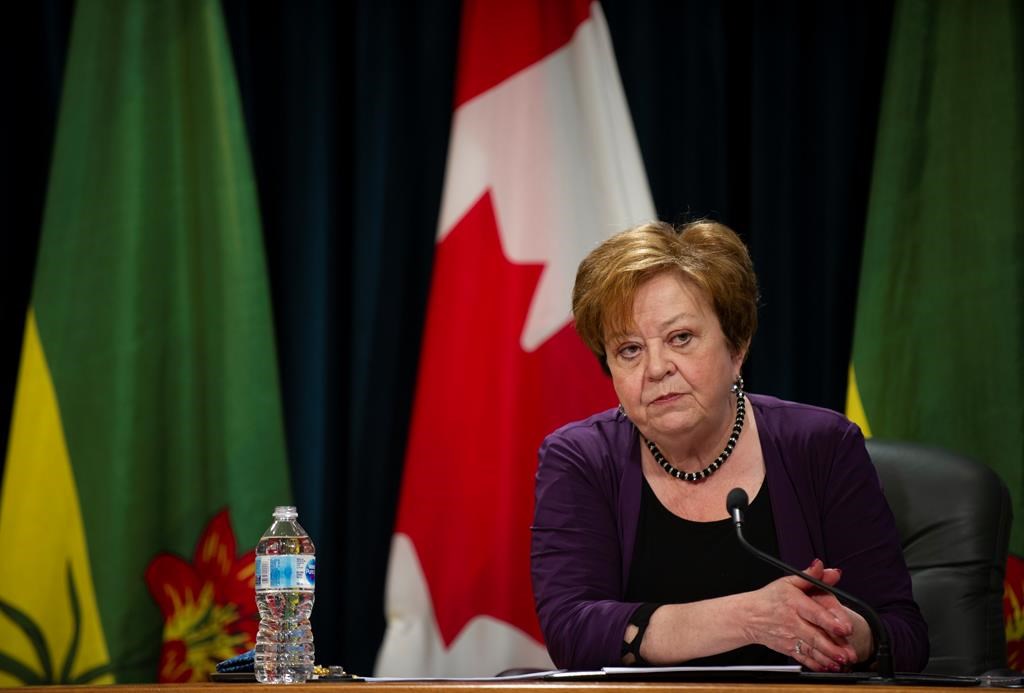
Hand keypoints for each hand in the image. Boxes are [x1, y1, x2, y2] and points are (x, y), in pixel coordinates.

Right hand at [741, 559, 857, 671]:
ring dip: (828, 658)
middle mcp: (793, 622)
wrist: (748, 616)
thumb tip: (828, 570)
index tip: (845, 628)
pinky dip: (816, 664)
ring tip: (842, 662)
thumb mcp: (789, 582)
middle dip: (833, 647)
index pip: (815, 613)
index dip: (831, 621)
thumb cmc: (770, 598)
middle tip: (849, 653)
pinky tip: (828, 667)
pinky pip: (804, 658)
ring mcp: (790, 637)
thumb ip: (812, 576)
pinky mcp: (788, 649)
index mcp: (795, 603)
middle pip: (815, 636)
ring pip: (811, 650)